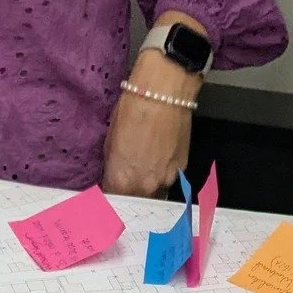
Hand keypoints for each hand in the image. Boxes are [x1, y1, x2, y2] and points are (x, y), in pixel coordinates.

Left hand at [102, 49, 199, 197]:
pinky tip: (159, 154)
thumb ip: (114, 166)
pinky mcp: (182, 168)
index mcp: (122, 181)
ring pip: (154, 190)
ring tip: (145, 162)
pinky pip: (169, 177)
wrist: (164, 92)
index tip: (110, 187)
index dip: (110, 194)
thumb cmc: (132, 110)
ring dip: (148, 182)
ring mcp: (167, 179)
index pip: (113, 201)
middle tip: (127, 175)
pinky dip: (163, 170)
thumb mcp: (111, 141)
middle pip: (135, 199)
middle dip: (130, 190)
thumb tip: (115, 176)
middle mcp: (145, 187)